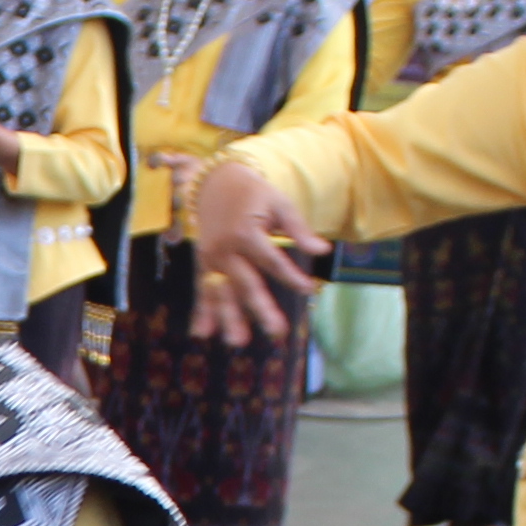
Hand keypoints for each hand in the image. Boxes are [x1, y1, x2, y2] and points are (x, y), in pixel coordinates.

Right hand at [186, 161, 322, 341]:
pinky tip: (203, 333)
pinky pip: (203, 291)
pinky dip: (202, 312)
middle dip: (261, 308)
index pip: (272, 260)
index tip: (310, 289)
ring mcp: (211, 258)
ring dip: (228, 318)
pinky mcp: (203, 264)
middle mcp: (225, 248)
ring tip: (238, 342)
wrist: (214, 183)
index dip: (291, 276)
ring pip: (221, 292)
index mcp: (246, 232)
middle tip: (277, 331)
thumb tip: (323, 250)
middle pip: (246, 283)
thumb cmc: (253, 194)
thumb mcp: (279, 204)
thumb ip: (299, 230)